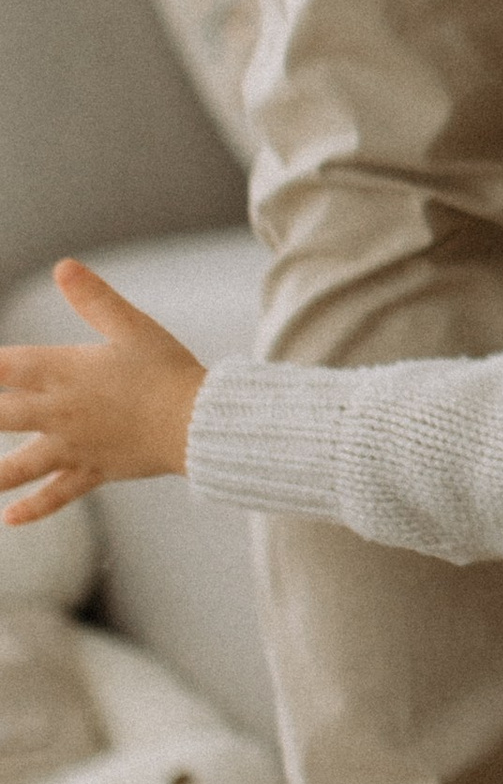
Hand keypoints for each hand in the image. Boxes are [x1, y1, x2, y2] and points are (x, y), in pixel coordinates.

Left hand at [0, 263, 207, 521]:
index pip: (5, 366)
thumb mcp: (133, 327)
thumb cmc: (169, 370)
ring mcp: (74, 447)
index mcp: (66, 372)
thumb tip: (64, 266)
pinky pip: (57, 495)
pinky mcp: (93, 471)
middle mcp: (61, 412)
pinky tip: (9, 517)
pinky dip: (33, 509)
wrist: (201, 423)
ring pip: (18, 465)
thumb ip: (94, 298)